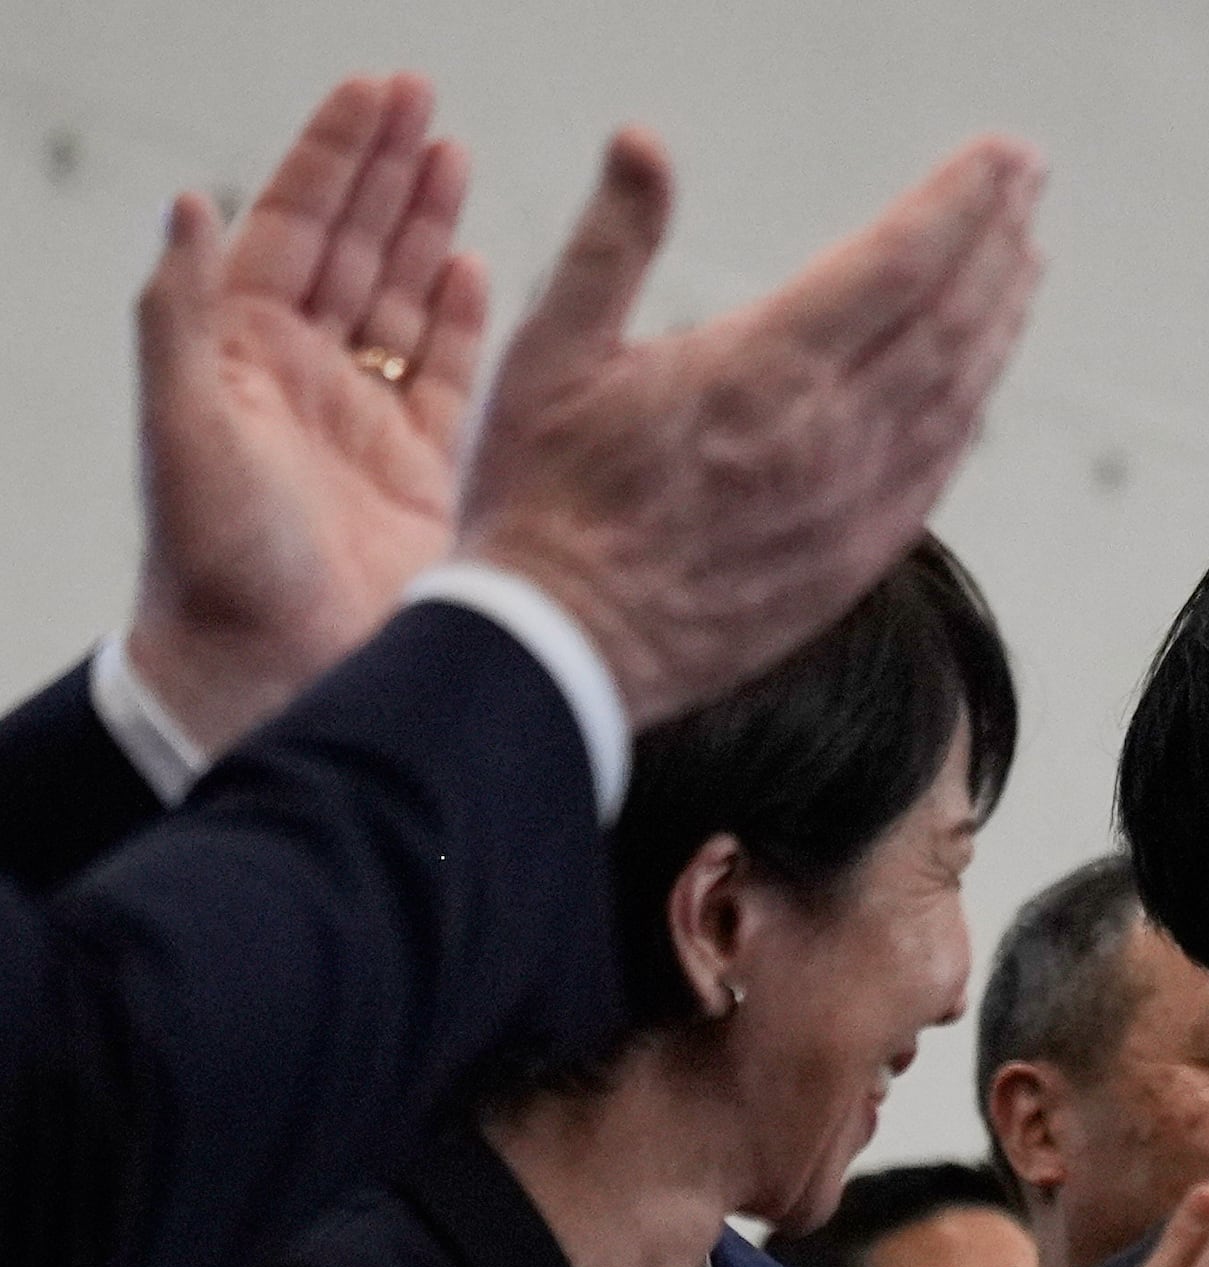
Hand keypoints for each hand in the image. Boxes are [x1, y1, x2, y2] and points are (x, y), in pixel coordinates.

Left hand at [126, 74, 487, 752]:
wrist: (272, 676)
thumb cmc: (218, 566)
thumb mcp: (184, 431)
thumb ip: (179, 318)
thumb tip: (186, 207)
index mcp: (243, 352)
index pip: (295, 225)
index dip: (335, 154)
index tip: (378, 94)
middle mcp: (304, 377)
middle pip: (352, 245)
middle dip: (388, 169)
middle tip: (422, 100)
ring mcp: (364, 421)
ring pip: (403, 298)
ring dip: (428, 226)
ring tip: (454, 157)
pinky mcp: (421, 471)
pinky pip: (445, 376)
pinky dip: (462, 320)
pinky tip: (477, 271)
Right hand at [455, 125, 1042, 726]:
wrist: (565, 648)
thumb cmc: (545, 498)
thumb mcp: (551, 351)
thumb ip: (613, 241)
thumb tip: (645, 141)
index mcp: (759, 371)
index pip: (895, 264)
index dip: (960, 203)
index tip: (1003, 159)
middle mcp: (828, 434)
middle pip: (947, 318)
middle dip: (996, 242)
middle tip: (1029, 184)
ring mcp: (856, 500)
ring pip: (959, 390)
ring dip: (1001, 315)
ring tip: (1026, 258)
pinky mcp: (862, 555)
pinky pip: (942, 461)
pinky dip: (976, 400)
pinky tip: (987, 367)